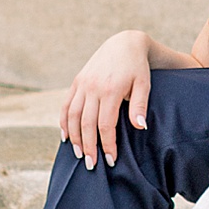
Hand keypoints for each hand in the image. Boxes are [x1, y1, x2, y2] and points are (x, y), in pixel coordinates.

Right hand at [62, 31, 150, 166]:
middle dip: (88, 146)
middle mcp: (92, 87)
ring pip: (72, 116)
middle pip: (86, 123)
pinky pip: (66, 105)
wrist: (124, 44)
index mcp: (110, 90)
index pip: (105, 125)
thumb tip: (140, 127)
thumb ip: (140, 106)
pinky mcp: (77, 81)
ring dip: (74, 137)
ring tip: (79, 154)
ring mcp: (82, 84)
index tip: (110, 160)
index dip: (107, 144)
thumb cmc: (137, 68)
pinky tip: (65, 136)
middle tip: (91, 165)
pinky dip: (64, 122)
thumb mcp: (144, 84)